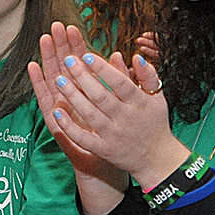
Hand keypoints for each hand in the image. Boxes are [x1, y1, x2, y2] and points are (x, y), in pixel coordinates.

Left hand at [37, 24, 188, 188]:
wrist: (157, 158)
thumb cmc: (155, 122)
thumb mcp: (157, 97)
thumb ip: (147, 75)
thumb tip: (135, 56)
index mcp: (139, 102)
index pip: (119, 82)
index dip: (103, 69)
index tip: (87, 55)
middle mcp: (126, 118)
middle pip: (100, 96)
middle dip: (82, 77)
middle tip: (68, 60)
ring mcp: (113, 135)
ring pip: (89, 114)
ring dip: (72, 96)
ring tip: (59, 79)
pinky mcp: (103, 150)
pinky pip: (83, 138)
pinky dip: (69, 126)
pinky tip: (57, 112)